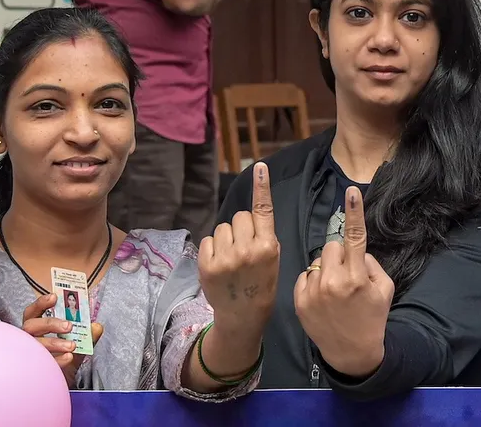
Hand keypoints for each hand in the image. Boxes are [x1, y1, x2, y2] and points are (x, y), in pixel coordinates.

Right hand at [21, 293, 104, 386]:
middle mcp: (29, 338)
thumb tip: (96, 326)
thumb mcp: (80, 344)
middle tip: (69, 326)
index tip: (55, 297)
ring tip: (72, 345)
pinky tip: (69, 358)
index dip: (42, 303)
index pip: (34, 311)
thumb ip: (88, 334)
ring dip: (55, 343)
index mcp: (37, 327)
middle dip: (50, 323)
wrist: (62, 382)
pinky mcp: (34, 368)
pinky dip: (57, 359)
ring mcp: (29, 353)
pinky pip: (43, 362)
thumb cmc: (65, 358)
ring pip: (36, 344)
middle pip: (31, 325)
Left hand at [198, 162, 279, 330]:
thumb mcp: (273, 259)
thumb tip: (249, 213)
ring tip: (232, 259)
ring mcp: (225, 258)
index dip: (261, 186)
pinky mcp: (207, 264)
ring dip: (227, 238)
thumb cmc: (261, 284)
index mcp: (268, 247)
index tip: (259, 166)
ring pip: (223, 227)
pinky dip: (213, 249)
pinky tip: (220, 264)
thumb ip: (263, 236)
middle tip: (245, 248)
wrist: (243, 315)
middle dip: (242, 228)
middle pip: (240, 216)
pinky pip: (209, 240)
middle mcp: (247, 250)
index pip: (263, 210)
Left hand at [294, 186, 394, 378]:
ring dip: (325, 269)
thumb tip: (355, 250)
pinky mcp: (299, 300)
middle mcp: (333, 282)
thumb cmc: (372, 318)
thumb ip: (371, 265)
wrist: (351, 353)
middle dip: (339, 255)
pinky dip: (313, 281)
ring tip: (333, 291)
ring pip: (317, 260)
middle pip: (331, 246)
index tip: (352, 192)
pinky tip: (321, 298)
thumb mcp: (384, 290)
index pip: (355, 237)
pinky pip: (305, 274)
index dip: (354, 213)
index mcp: (357, 278)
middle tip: (346, 275)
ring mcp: (313, 292)